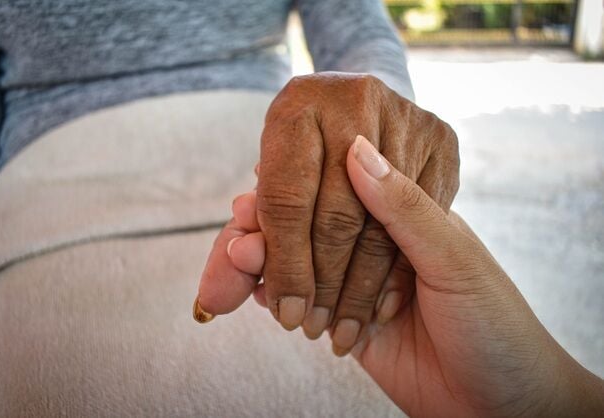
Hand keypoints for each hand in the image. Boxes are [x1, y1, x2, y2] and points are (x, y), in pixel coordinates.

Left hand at [195, 72, 458, 350]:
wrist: (357, 117)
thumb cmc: (300, 167)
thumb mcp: (266, 200)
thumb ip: (242, 250)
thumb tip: (214, 298)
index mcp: (296, 104)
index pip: (286, 200)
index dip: (285, 264)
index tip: (284, 312)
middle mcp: (353, 98)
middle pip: (337, 214)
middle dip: (323, 283)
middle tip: (312, 325)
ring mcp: (406, 116)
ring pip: (384, 224)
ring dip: (360, 288)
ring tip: (340, 327)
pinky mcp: (443, 139)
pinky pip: (424, 223)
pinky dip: (398, 270)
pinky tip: (379, 305)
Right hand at [219, 136, 603, 416]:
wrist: (503, 407)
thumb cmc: (497, 327)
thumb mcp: (454, 260)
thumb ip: (404, 207)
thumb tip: (357, 149)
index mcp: (409, 219)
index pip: (341, 191)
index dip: (300, 189)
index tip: (261, 181)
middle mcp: (378, 246)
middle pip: (311, 225)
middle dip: (271, 229)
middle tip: (240, 235)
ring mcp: (358, 285)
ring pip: (300, 263)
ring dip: (267, 261)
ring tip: (239, 262)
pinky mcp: (345, 323)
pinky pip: (303, 302)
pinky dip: (275, 295)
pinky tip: (256, 292)